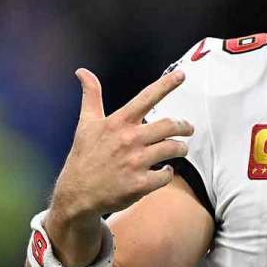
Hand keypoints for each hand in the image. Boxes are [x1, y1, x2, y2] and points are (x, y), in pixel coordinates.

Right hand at [50, 67, 193, 229]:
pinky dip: (168, 173)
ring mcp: (135, 162)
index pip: (146, 98)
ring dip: (181, 149)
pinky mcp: (140, 184)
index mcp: (118, 122)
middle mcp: (129, 139)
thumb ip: (91, 96)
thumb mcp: (86, 123)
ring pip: (173, 149)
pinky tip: (164, 171)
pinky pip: (166, 175)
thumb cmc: (84, 156)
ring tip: (180, 149)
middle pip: (170, 125)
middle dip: (184, 126)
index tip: (181, 75)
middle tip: (188, 129)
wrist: (77, 194)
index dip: (166, 84)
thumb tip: (83, 72)